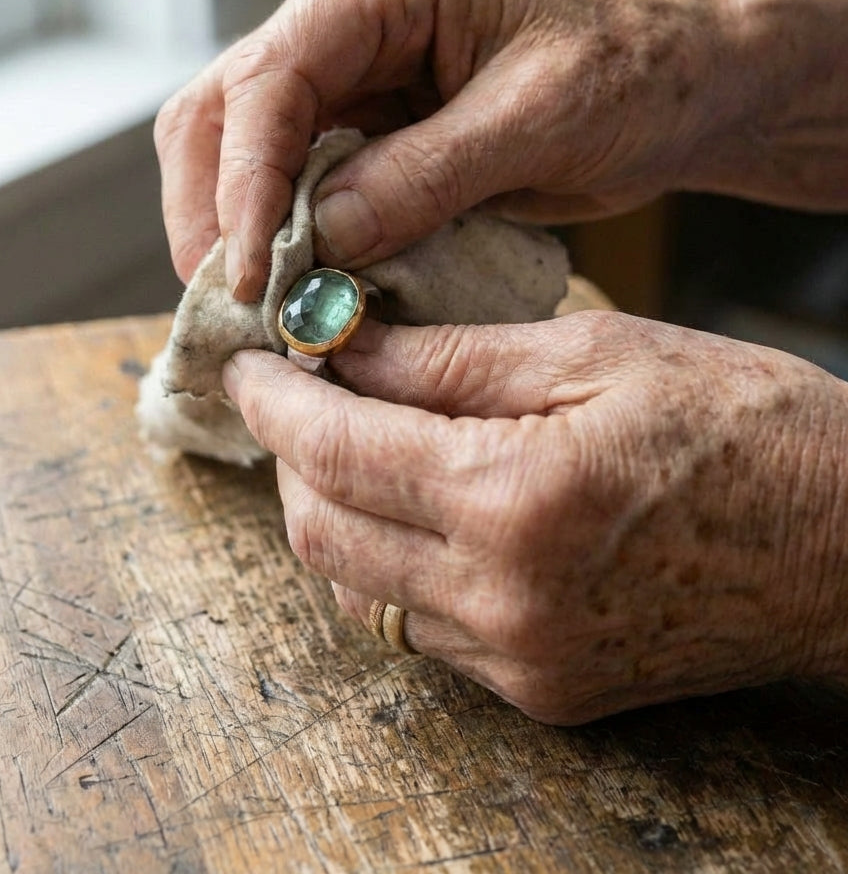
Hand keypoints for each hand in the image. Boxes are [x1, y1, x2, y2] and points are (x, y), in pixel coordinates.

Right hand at [156, 0, 740, 299]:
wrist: (684, 82)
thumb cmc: (637, 70)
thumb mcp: (537, 121)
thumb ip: (423, 177)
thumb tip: (321, 242)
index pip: (271, 77)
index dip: (245, 181)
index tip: (248, 273)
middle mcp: (350, 17)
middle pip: (225, 107)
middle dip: (214, 208)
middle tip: (229, 300)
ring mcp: (354, 72)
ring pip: (245, 147)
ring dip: (238, 228)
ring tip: (254, 304)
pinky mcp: (370, 126)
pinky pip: (299, 181)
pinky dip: (285, 237)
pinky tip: (296, 284)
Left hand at [222, 313, 847, 723]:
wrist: (847, 549)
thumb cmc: (743, 427)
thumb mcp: (596, 354)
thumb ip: (452, 357)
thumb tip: (347, 347)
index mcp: (515, 499)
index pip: (335, 451)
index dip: (275, 401)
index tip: (249, 363)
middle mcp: (502, 600)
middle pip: (322, 530)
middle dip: (290, 455)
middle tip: (298, 394)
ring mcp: (518, 660)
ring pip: (356, 586)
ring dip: (331, 510)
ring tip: (350, 443)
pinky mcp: (538, 689)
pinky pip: (415, 627)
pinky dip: (387, 562)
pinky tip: (412, 508)